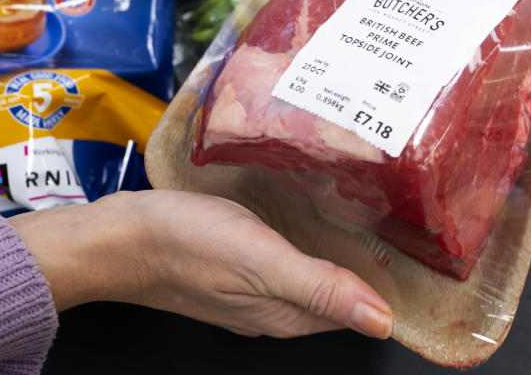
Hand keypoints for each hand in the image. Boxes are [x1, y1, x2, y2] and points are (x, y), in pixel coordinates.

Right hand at [9, 190, 392, 338]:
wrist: (116, 237)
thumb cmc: (186, 245)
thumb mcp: (262, 263)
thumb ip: (321, 288)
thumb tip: (381, 323)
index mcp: (286, 313)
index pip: (355, 307)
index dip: (385, 283)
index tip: (415, 249)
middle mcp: (272, 305)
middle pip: (334, 290)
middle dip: (365, 262)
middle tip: (395, 216)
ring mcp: (249, 285)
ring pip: (309, 270)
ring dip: (335, 246)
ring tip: (362, 207)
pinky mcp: (230, 262)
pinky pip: (282, 254)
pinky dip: (302, 236)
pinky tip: (306, 208)